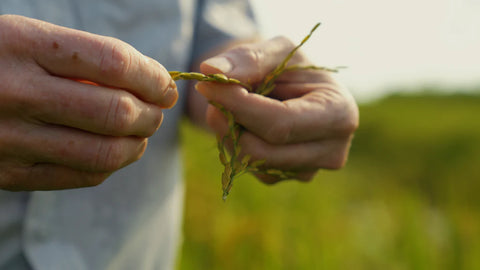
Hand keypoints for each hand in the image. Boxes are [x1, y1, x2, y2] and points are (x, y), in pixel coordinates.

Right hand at [0, 15, 176, 189]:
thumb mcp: (27, 37)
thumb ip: (83, 58)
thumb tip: (150, 83)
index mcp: (23, 44)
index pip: (115, 62)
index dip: (153, 77)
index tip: (167, 84)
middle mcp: (16, 92)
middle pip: (116, 112)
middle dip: (153, 114)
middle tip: (159, 110)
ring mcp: (10, 138)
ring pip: (105, 153)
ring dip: (138, 144)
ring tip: (143, 133)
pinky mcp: (8, 173)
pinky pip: (81, 176)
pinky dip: (111, 165)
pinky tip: (115, 151)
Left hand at [196, 37, 357, 183]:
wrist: (295, 90)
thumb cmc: (292, 68)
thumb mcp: (277, 51)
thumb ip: (248, 58)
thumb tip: (210, 69)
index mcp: (338, 114)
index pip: (280, 123)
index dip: (238, 106)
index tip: (208, 84)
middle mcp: (331, 151)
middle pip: (261, 151)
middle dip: (228, 122)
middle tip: (211, 94)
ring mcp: (308, 170)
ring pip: (250, 162)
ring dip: (228, 131)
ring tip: (233, 103)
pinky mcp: (287, 177)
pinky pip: (249, 168)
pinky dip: (235, 144)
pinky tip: (245, 123)